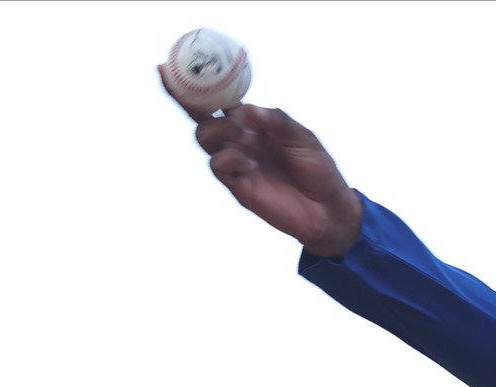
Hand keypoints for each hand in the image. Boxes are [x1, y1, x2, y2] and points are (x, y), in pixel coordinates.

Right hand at [161, 72, 363, 257]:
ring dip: (222, 133)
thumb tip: (249, 109)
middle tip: (241, 123)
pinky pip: (218, 165)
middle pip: (203, 119)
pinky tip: (251, 164)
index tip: (166, 67)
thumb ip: (279, 122)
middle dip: (209, 111)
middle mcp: (239, 140)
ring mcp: (236, 162)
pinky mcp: (238, 185)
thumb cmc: (318, 169)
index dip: (191, 86)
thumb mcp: (304, 139)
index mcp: (253, 123)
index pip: (216, 101)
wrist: (329, 208)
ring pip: (205, 138)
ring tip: (249, 141)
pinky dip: (231, 158)